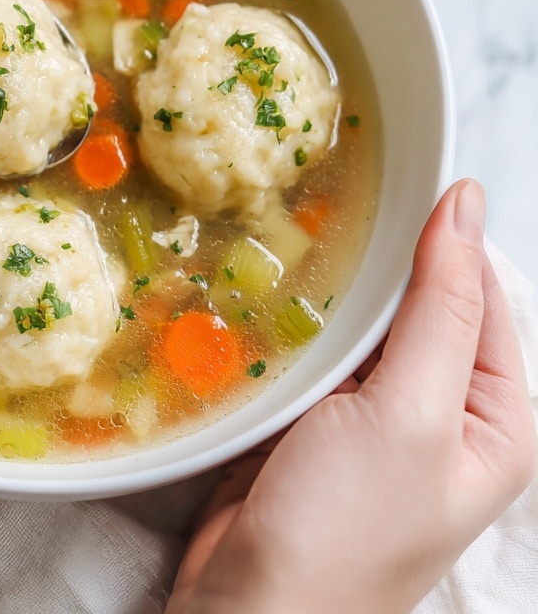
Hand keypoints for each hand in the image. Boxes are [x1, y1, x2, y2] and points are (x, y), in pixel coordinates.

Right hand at [167, 179, 536, 613]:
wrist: (254, 606)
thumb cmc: (349, 524)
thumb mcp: (415, 412)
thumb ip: (442, 308)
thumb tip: (467, 202)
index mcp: (496, 415)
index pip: (478, 295)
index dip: (439, 237)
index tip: (387, 179)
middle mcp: (442, 412)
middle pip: (416, 304)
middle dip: (376, 264)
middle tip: (325, 206)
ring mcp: (375, 417)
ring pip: (360, 324)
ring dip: (330, 291)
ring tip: (287, 238)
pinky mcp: (316, 419)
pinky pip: (315, 350)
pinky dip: (296, 322)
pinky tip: (267, 294)